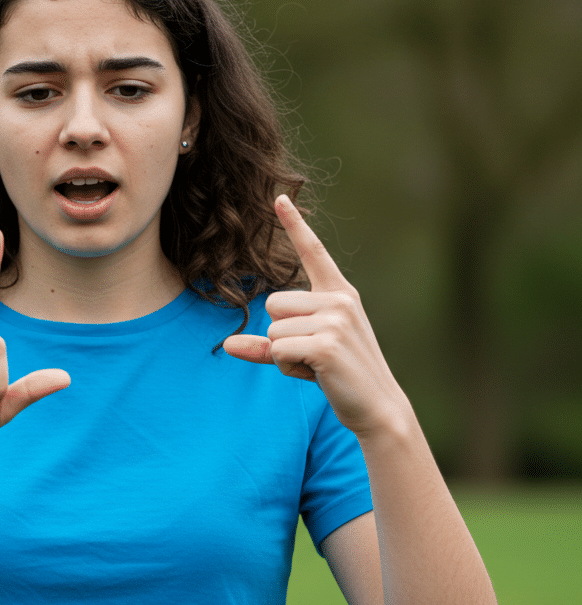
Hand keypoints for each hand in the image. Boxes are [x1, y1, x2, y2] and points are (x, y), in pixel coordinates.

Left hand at [223, 195, 407, 436]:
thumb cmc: (340, 376)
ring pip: (273, 330)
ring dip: (284, 355)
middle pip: (272, 304)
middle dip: (282, 335)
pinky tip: (317, 374)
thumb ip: (267, 345)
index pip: (313, 252)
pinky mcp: (326, 344)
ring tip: (318, 365)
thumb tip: (227, 345)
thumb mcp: (303, 353)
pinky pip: (278, 348)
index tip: (278, 198)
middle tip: (314, 355)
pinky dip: (287, 366)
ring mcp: (335, 320)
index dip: (294, 225)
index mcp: (338, 294)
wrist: (377, 407)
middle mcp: (339, 300)